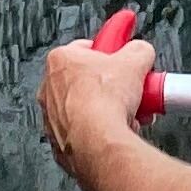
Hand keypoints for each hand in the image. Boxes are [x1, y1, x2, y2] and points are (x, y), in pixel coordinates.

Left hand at [41, 31, 156, 190]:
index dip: (109, 54)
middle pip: (87, 80)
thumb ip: (139, 50)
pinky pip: (83, 132)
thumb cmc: (103, 101)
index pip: (86, 49)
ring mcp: (52, 117)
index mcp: (60, 60)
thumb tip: (141, 51)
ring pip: (85, 109)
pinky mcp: (59, 142)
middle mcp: (49, 87)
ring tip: (128, 115)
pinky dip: (99, 132)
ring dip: (107, 111)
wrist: (96, 141)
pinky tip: (116, 132)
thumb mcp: (135, 61)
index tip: (121, 58)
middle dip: (111, 86)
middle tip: (129, 90)